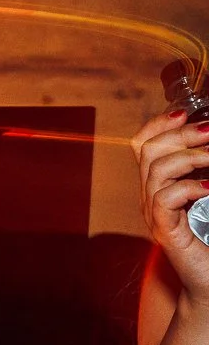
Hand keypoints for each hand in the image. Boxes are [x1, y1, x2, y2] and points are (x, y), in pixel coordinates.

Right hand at [133, 110, 208, 300]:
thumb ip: (207, 175)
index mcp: (159, 184)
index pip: (142, 144)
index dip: (158, 123)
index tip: (185, 113)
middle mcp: (151, 195)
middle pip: (148, 150)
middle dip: (179, 134)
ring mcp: (155, 213)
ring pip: (155, 169)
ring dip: (189, 156)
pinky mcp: (164, 230)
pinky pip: (164, 198)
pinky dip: (188, 187)